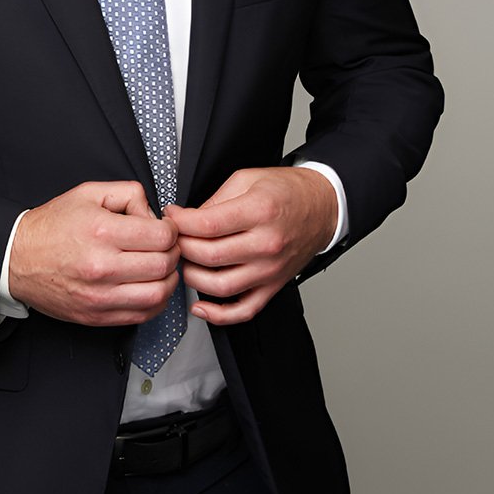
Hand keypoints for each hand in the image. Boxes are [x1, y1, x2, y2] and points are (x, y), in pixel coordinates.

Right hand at [8, 181, 179, 326]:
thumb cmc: (52, 226)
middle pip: (164, 265)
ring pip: (158, 294)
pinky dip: (155, 302)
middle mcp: (102, 266)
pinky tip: (149, 287)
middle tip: (165, 247)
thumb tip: (155, 214)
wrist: (16, 259)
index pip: (162, 236)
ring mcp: (99, 296)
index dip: (172, 230)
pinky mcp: (96, 316)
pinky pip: (142, 315)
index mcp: (102, 231)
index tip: (166, 229)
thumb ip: (129, 194)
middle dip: (173, 253)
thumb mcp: (88, 193)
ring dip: (168, 280)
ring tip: (160, 267)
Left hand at [170, 167, 337, 325]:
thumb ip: (215, 200)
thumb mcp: (247, 179)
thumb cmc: (286, 191)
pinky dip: (218, 315)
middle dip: (181, 246)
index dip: (179, 222)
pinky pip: (243, 310)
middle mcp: (266, 244)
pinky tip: (199, 305)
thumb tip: (186, 219)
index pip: (206, 225)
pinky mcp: (273, 286)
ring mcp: (270, 270)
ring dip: (192, 276)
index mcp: (259, 211)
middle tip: (174, 237)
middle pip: (209, 256)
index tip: (171, 215)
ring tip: (185, 260)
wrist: (322, 207)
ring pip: (219, 286)